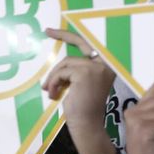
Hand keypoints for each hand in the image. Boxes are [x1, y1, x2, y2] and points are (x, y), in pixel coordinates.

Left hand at [42, 27, 117, 153]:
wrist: (87, 123)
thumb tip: (59, 64)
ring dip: (53, 77)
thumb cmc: (81, 106)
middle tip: (47, 31)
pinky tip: (53, 94)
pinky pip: (61, 72)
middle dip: (64, 34)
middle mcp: (105, 64)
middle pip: (81, 42)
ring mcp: (96, 67)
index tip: (54, 30)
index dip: (72, 36)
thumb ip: (74, 71)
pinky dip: (53, 82)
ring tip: (50, 91)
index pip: (89, 45)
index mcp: (106, 66)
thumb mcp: (78, 84)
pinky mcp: (85, 73)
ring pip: (65, 63)